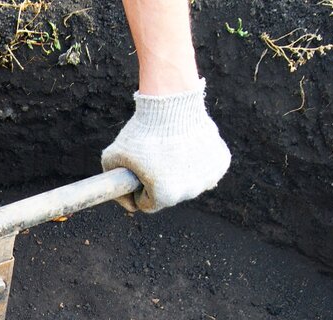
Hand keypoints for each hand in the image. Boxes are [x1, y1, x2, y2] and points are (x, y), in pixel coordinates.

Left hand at [101, 79, 230, 212]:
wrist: (171, 103)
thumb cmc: (141, 132)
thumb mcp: (113, 157)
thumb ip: (111, 179)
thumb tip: (118, 192)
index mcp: (164, 196)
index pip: (146, 204)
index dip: (137, 190)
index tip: (136, 174)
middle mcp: (189, 191)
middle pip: (169, 195)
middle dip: (159, 182)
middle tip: (153, 159)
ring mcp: (208, 177)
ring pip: (188, 182)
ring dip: (179, 172)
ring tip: (170, 150)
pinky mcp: (221, 162)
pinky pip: (205, 168)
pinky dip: (198, 161)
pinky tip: (188, 146)